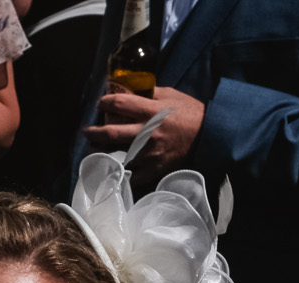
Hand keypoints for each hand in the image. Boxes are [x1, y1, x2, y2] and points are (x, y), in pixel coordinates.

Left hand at [85, 86, 203, 176]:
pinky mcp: (154, 169)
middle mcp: (146, 133)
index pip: (120, 104)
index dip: (105, 102)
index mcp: (151, 111)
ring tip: (98, 151)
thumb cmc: (191, 113)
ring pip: (117, 156)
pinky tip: (117, 170)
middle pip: (110, 133)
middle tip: (87, 132)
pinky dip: (124, 174)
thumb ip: (151, 93)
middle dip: (94, 132)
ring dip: (104, 154)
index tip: (100, 103)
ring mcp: (149, 153)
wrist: (210, 136)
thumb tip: (132, 89)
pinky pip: (132, 176)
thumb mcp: (172, 95)